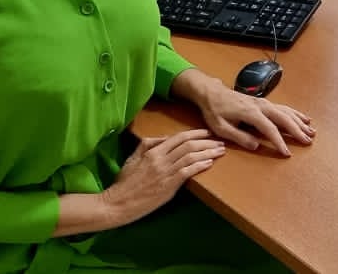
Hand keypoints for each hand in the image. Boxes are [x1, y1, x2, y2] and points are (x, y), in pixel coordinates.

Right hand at [103, 129, 224, 224]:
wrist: (117, 204)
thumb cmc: (124, 183)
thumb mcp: (132, 159)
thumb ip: (146, 145)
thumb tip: (163, 138)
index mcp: (152, 151)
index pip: (178, 137)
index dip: (195, 133)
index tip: (207, 132)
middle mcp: (160, 159)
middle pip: (188, 145)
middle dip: (207, 141)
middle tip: (219, 141)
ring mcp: (165, 172)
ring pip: (191, 156)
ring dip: (208, 152)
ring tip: (220, 151)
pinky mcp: (168, 185)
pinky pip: (188, 171)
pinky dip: (200, 165)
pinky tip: (209, 163)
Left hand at [196, 85, 314, 157]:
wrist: (213, 93)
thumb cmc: (215, 111)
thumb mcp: (221, 127)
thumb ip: (239, 137)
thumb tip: (256, 146)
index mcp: (251, 113)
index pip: (270, 128)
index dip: (279, 141)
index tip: (287, 152)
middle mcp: (261, 106)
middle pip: (284, 118)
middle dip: (297, 130)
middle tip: (308, 141)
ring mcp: (265, 102)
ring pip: (287, 112)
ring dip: (300, 122)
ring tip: (311, 131)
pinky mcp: (265, 102)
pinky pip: (284, 108)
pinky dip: (296, 113)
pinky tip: (304, 119)